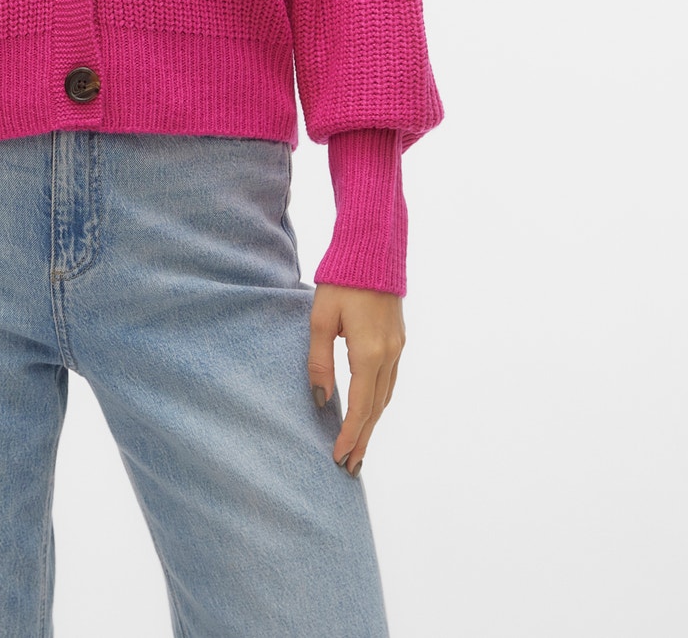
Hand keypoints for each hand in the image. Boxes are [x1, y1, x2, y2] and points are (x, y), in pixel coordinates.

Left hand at [307, 284, 404, 477]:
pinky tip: (370, 410)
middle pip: (376, 408)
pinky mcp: (398, 340)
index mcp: (369, 352)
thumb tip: (322, 399)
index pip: (360, 406)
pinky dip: (379, 402)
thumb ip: (319, 360)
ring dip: (372, 423)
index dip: (350, 435)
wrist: (373, 250)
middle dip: (363, 439)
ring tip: (358, 447)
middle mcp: (389, 355)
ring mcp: (398, 348)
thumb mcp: (320, 319)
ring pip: (386, 396)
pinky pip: (390, 381)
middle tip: (350, 467)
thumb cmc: (341, 281)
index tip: (339, 458)